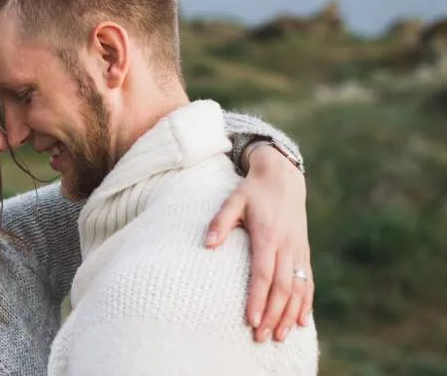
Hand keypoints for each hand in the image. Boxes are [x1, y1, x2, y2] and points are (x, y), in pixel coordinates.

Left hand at [204, 144, 311, 342]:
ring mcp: (298, 249)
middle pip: (282, 287)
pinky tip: (301, 321)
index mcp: (268, 236)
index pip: (263, 274)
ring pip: (298, 288)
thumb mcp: (233, 200)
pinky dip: (306, 302)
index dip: (258, 299)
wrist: (283, 177)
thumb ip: (220, 222)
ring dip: (290, 314)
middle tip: (261, 337)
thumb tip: (207, 244)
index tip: (252, 319)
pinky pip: (307, 281)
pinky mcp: (304, 251)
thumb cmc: (253, 190)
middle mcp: (286, 246)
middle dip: (273, 314)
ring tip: (280, 336)